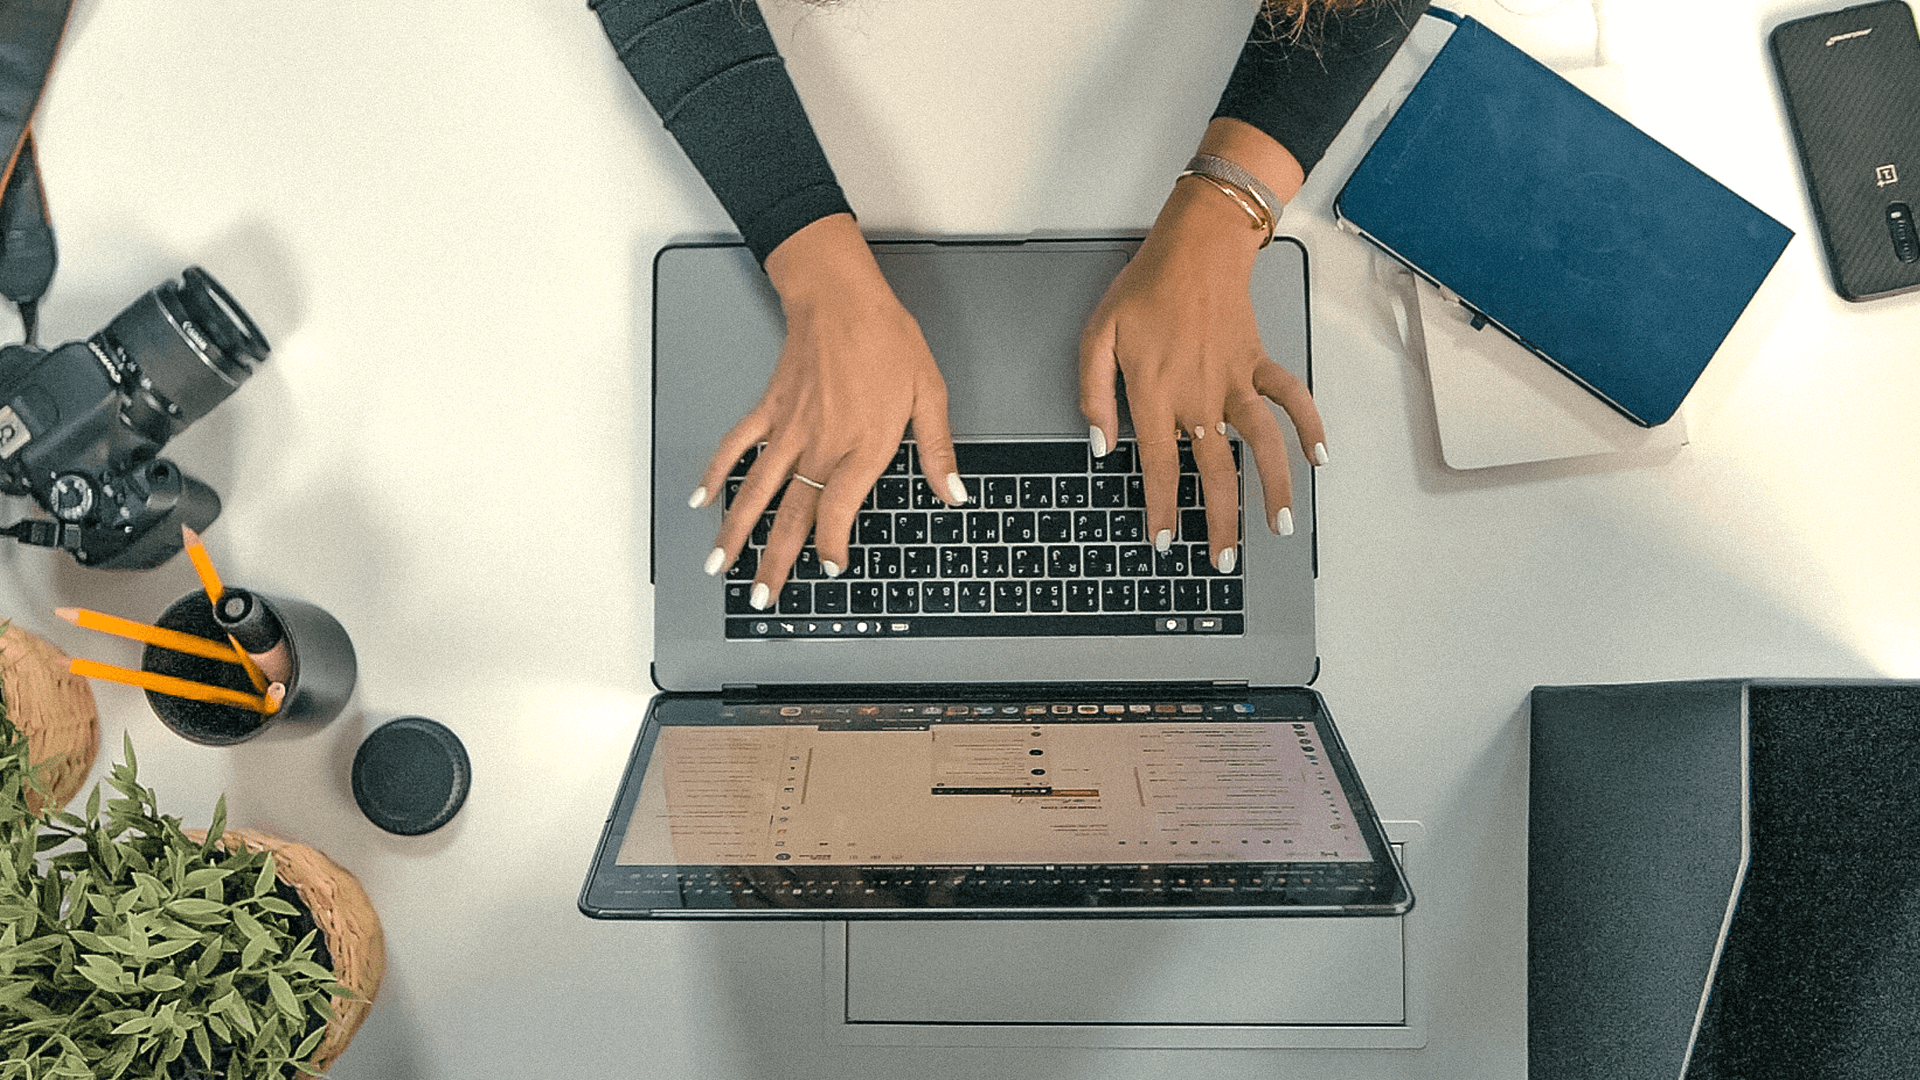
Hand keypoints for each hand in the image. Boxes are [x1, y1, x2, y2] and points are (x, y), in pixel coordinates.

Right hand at [691, 215, 966, 606]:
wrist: (841, 295)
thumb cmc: (886, 339)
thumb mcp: (929, 394)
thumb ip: (937, 451)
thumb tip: (954, 493)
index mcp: (862, 447)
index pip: (838, 510)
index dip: (832, 545)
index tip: (830, 569)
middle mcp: (820, 444)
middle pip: (791, 514)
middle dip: (774, 561)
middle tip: (762, 597)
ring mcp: (789, 429)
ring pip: (756, 490)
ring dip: (736, 531)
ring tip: (719, 565)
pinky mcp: (770, 409)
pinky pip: (737, 446)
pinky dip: (716, 473)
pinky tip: (702, 500)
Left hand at [1079, 130, 1322, 570]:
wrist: (1195, 245)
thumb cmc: (1144, 289)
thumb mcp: (1097, 336)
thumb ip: (1093, 394)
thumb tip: (1101, 444)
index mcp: (1155, 394)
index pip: (1159, 467)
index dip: (1161, 509)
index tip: (1163, 542)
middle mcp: (1199, 395)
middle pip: (1215, 471)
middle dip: (1220, 521)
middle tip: (1221, 561)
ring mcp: (1234, 380)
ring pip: (1261, 443)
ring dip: (1275, 487)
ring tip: (1281, 526)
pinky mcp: (1258, 363)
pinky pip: (1290, 397)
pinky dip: (1309, 425)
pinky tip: (1319, 456)